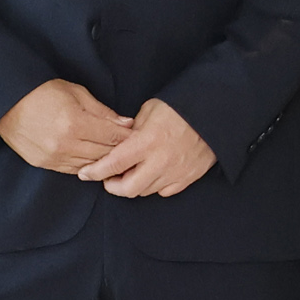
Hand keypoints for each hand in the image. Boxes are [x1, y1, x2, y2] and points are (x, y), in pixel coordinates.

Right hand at [0, 77, 131, 176]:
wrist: (7, 103)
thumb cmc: (42, 93)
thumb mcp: (76, 93)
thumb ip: (102, 111)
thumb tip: (125, 123)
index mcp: (75, 123)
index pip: (112, 136)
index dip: (127, 136)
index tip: (136, 134)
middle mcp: (65, 144)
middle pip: (104, 153)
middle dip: (119, 149)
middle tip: (130, 146)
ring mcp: (54, 157)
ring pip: (91, 165)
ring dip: (104, 160)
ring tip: (113, 153)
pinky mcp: (45, 164)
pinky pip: (73, 170)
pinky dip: (86, 165)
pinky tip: (93, 158)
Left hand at [80, 98, 219, 198]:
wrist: (215, 113)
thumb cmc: (180, 108)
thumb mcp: (149, 110)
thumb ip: (131, 130)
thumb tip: (118, 143)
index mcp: (146, 142)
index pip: (113, 164)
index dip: (95, 172)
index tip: (85, 173)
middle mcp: (160, 161)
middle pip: (128, 189)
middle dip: (113, 186)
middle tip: (109, 177)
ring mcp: (175, 172)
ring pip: (145, 191)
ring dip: (134, 185)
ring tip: (131, 172)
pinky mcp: (188, 177)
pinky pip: (165, 191)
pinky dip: (155, 185)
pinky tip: (153, 173)